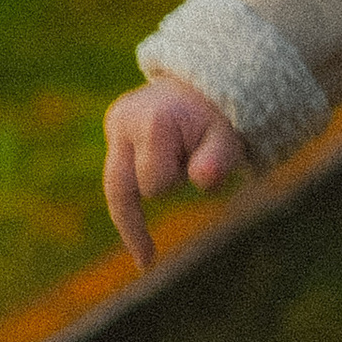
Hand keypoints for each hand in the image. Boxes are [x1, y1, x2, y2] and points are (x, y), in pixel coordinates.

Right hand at [103, 77, 250, 271]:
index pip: (153, 184)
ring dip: (148, 183)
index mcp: (151, 122)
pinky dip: (135, 190)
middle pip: (122, 188)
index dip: (176, 183)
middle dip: (158, 186)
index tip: (198, 162)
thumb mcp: (228, 141)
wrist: (209, 86)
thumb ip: (218, 161)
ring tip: (175, 172)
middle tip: (185, 160)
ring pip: (117, 184)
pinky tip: (145, 255)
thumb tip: (204, 180)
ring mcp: (114, 122)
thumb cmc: (220, 120)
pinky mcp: (113, 127)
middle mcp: (122, 119)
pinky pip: (118, 175)